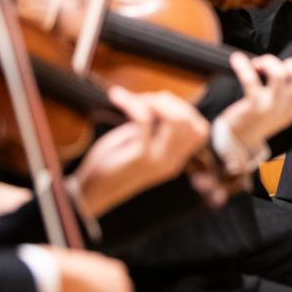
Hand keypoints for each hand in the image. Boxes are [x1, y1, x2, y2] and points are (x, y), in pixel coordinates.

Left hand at [72, 88, 210, 218]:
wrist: (91, 193)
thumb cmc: (111, 164)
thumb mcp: (139, 143)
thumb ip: (154, 127)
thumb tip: (161, 100)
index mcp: (174, 158)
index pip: (200, 129)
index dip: (183, 109)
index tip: (159, 104)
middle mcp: (172, 161)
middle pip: (190, 121)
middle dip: (168, 101)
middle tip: (143, 99)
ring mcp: (158, 160)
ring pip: (176, 120)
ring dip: (155, 101)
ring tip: (134, 100)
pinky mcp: (139, 158)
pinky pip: (144, 121)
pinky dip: (132, 103)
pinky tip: (118, 98)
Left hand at [219, 52, 291, 146]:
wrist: (240, 140)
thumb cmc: (262, 119)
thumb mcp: (284, 112)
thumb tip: (290, 67)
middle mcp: (288, 108)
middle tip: (278, 67)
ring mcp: (272, 107)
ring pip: (279, 74)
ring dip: (268, 62)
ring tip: (257, 64)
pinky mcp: (254, 106)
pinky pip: (250, 80)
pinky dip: (243, 66)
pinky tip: (237, 59)